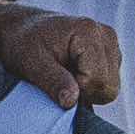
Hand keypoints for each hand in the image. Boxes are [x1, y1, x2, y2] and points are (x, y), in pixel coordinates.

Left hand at [0, 3, 123, 109]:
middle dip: (85, 92)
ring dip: (87, 90)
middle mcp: (106, 35)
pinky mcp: (110, 54)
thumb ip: (53, 81)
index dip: (78, 91)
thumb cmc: (24, 44)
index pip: (98, 80)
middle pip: (110, 86)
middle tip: (60, 81)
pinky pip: (108, 83)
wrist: (23, 31)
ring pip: (111, 87)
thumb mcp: (31, 63)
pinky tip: (73, 74)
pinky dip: (91, 86)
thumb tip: (71, 102)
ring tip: (65, 75)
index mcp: (89, 32)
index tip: (56, 82)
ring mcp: (111, 44)